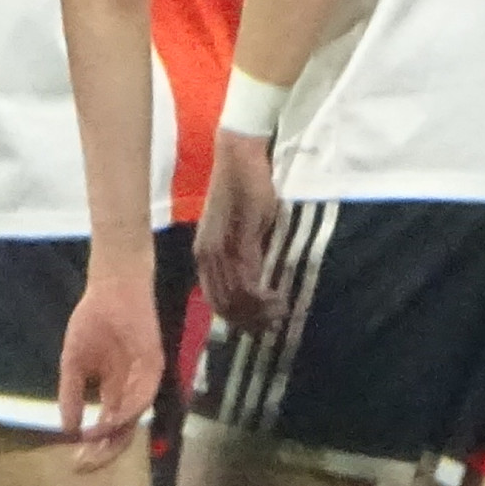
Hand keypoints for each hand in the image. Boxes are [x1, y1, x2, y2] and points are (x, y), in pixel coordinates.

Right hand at [52, 257, 163, 468]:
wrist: (110, 289)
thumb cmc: (93, 321)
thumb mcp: (73, 364)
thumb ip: (70, 395)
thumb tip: (66, 429)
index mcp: (114, 392)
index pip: (107, 429)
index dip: (93, 447)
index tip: (74, 462)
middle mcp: (131, 391)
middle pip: (123, 431)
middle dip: (105, 452)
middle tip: (84, 464)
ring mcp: (143, 380)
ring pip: (134, 419)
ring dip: (115, 435)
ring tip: (94, 446)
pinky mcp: (153, 365)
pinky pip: (143, 394)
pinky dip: (127, 410)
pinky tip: (109, 420)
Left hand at [195, 132, 281, 333]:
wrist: (240, 160)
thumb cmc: (244, 191)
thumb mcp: (241, 230)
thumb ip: (244, 256)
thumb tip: (258, 280)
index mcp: (204, 256)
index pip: (216, 301)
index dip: (238, 319)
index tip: (261, 324)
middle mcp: (207, 257)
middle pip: (224, 306)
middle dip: (251, 322)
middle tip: (275, 324)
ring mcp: (221, 250)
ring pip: (236, 298)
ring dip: (260, 312)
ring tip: (280, 312)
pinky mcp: (238, 240)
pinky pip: (247, 280)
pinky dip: (262, 297)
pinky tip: (278, 298)